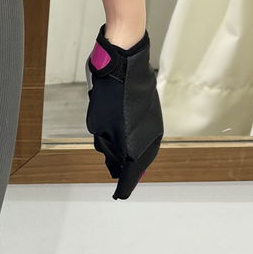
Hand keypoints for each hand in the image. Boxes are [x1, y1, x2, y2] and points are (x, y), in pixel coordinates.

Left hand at [84, 23, 162, 199]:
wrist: (125, 58)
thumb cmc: (111, 88)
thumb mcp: (100, 122)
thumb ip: (106, 143)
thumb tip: (112, 156)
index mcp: (138, 141)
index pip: (131, 172)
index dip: (124, 184)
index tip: (120, 194)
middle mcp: (150, 135)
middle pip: (139, 162)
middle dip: (128, 171)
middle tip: (120, 181)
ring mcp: (153, 122)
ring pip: (143, 148)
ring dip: (132, 157)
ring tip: (121, 164)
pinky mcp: (150, 111)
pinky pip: (144, 136)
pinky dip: (136, 143)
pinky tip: (129, 143)